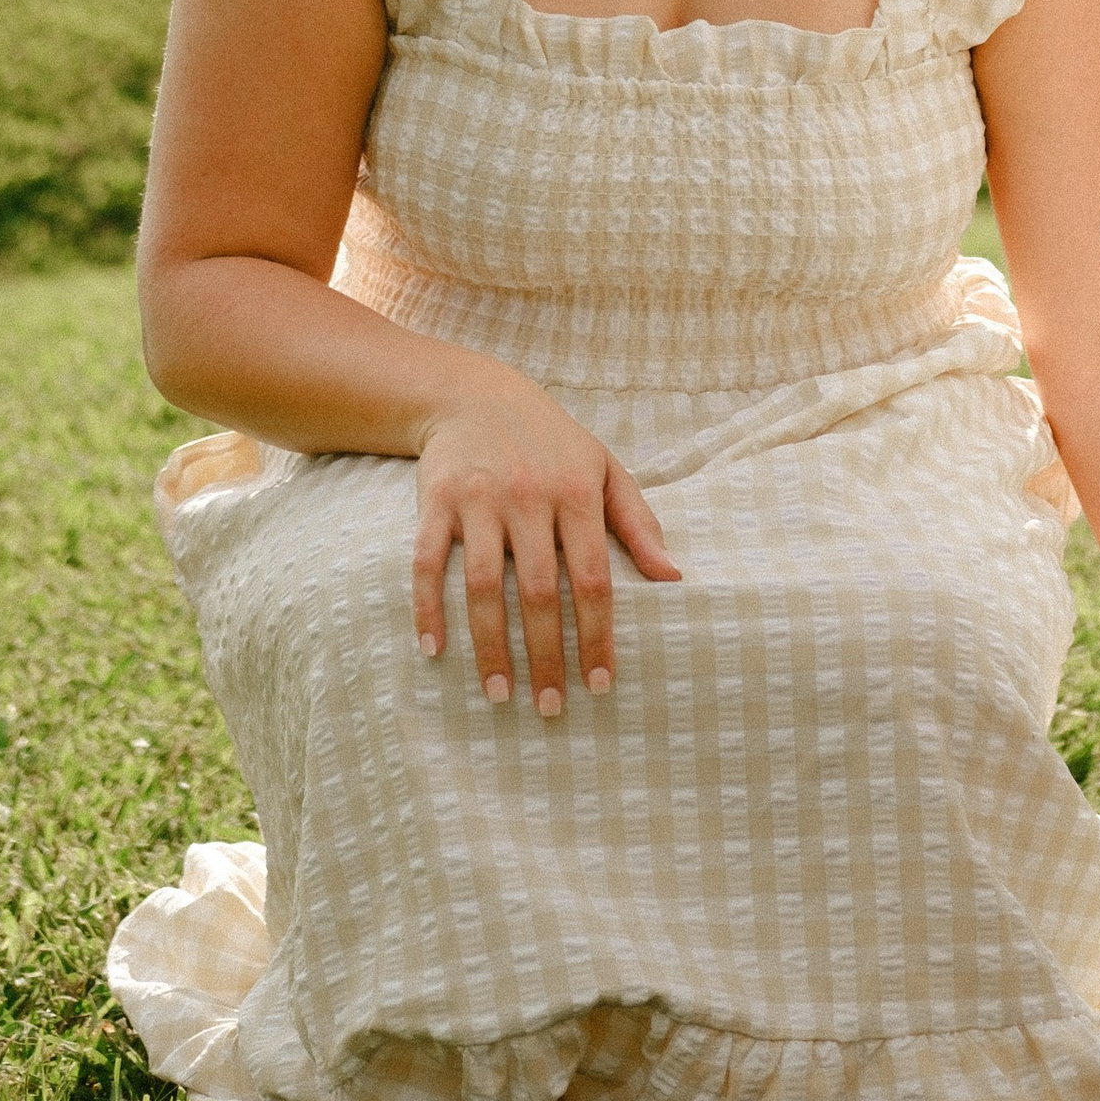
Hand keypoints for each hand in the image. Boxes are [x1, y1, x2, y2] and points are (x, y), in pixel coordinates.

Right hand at [412, 380, 680, 714]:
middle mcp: (530, 496)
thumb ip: (638, 522)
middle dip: (545, 655)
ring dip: (490, 646)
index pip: (593, 579)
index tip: (600, 684)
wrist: (475, 394)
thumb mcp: (604, 468)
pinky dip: (428, 608)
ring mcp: (480, 499)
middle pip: (538, 592)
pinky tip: (435, 649)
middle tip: (550, 706)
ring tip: (499, 693)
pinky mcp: (437, 499)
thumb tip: (672, 578)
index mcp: (577, 493)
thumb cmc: (551, 442)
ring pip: (483, 585)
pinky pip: (427, 562)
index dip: (597, 635)